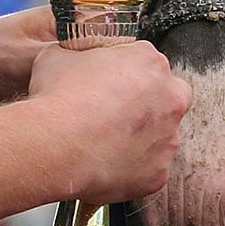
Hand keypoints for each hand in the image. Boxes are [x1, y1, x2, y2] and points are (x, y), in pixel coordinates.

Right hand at [28, 40, 191, 204]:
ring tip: (104, 142)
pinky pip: (148, 169)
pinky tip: (105, 163)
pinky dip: (131, 168)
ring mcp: (168, 137)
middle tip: (113, 114)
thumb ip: (80, 52)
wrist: (55, 145)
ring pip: (160, 136)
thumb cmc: (58, 99)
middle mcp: (170, 98)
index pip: (145, 63)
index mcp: (150, 62)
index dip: (123, 76)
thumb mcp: (60, 54)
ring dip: (139, 138)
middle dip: (146, 105)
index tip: (107, 87)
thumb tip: (74, 57)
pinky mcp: (159, 172)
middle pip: (166, 97)